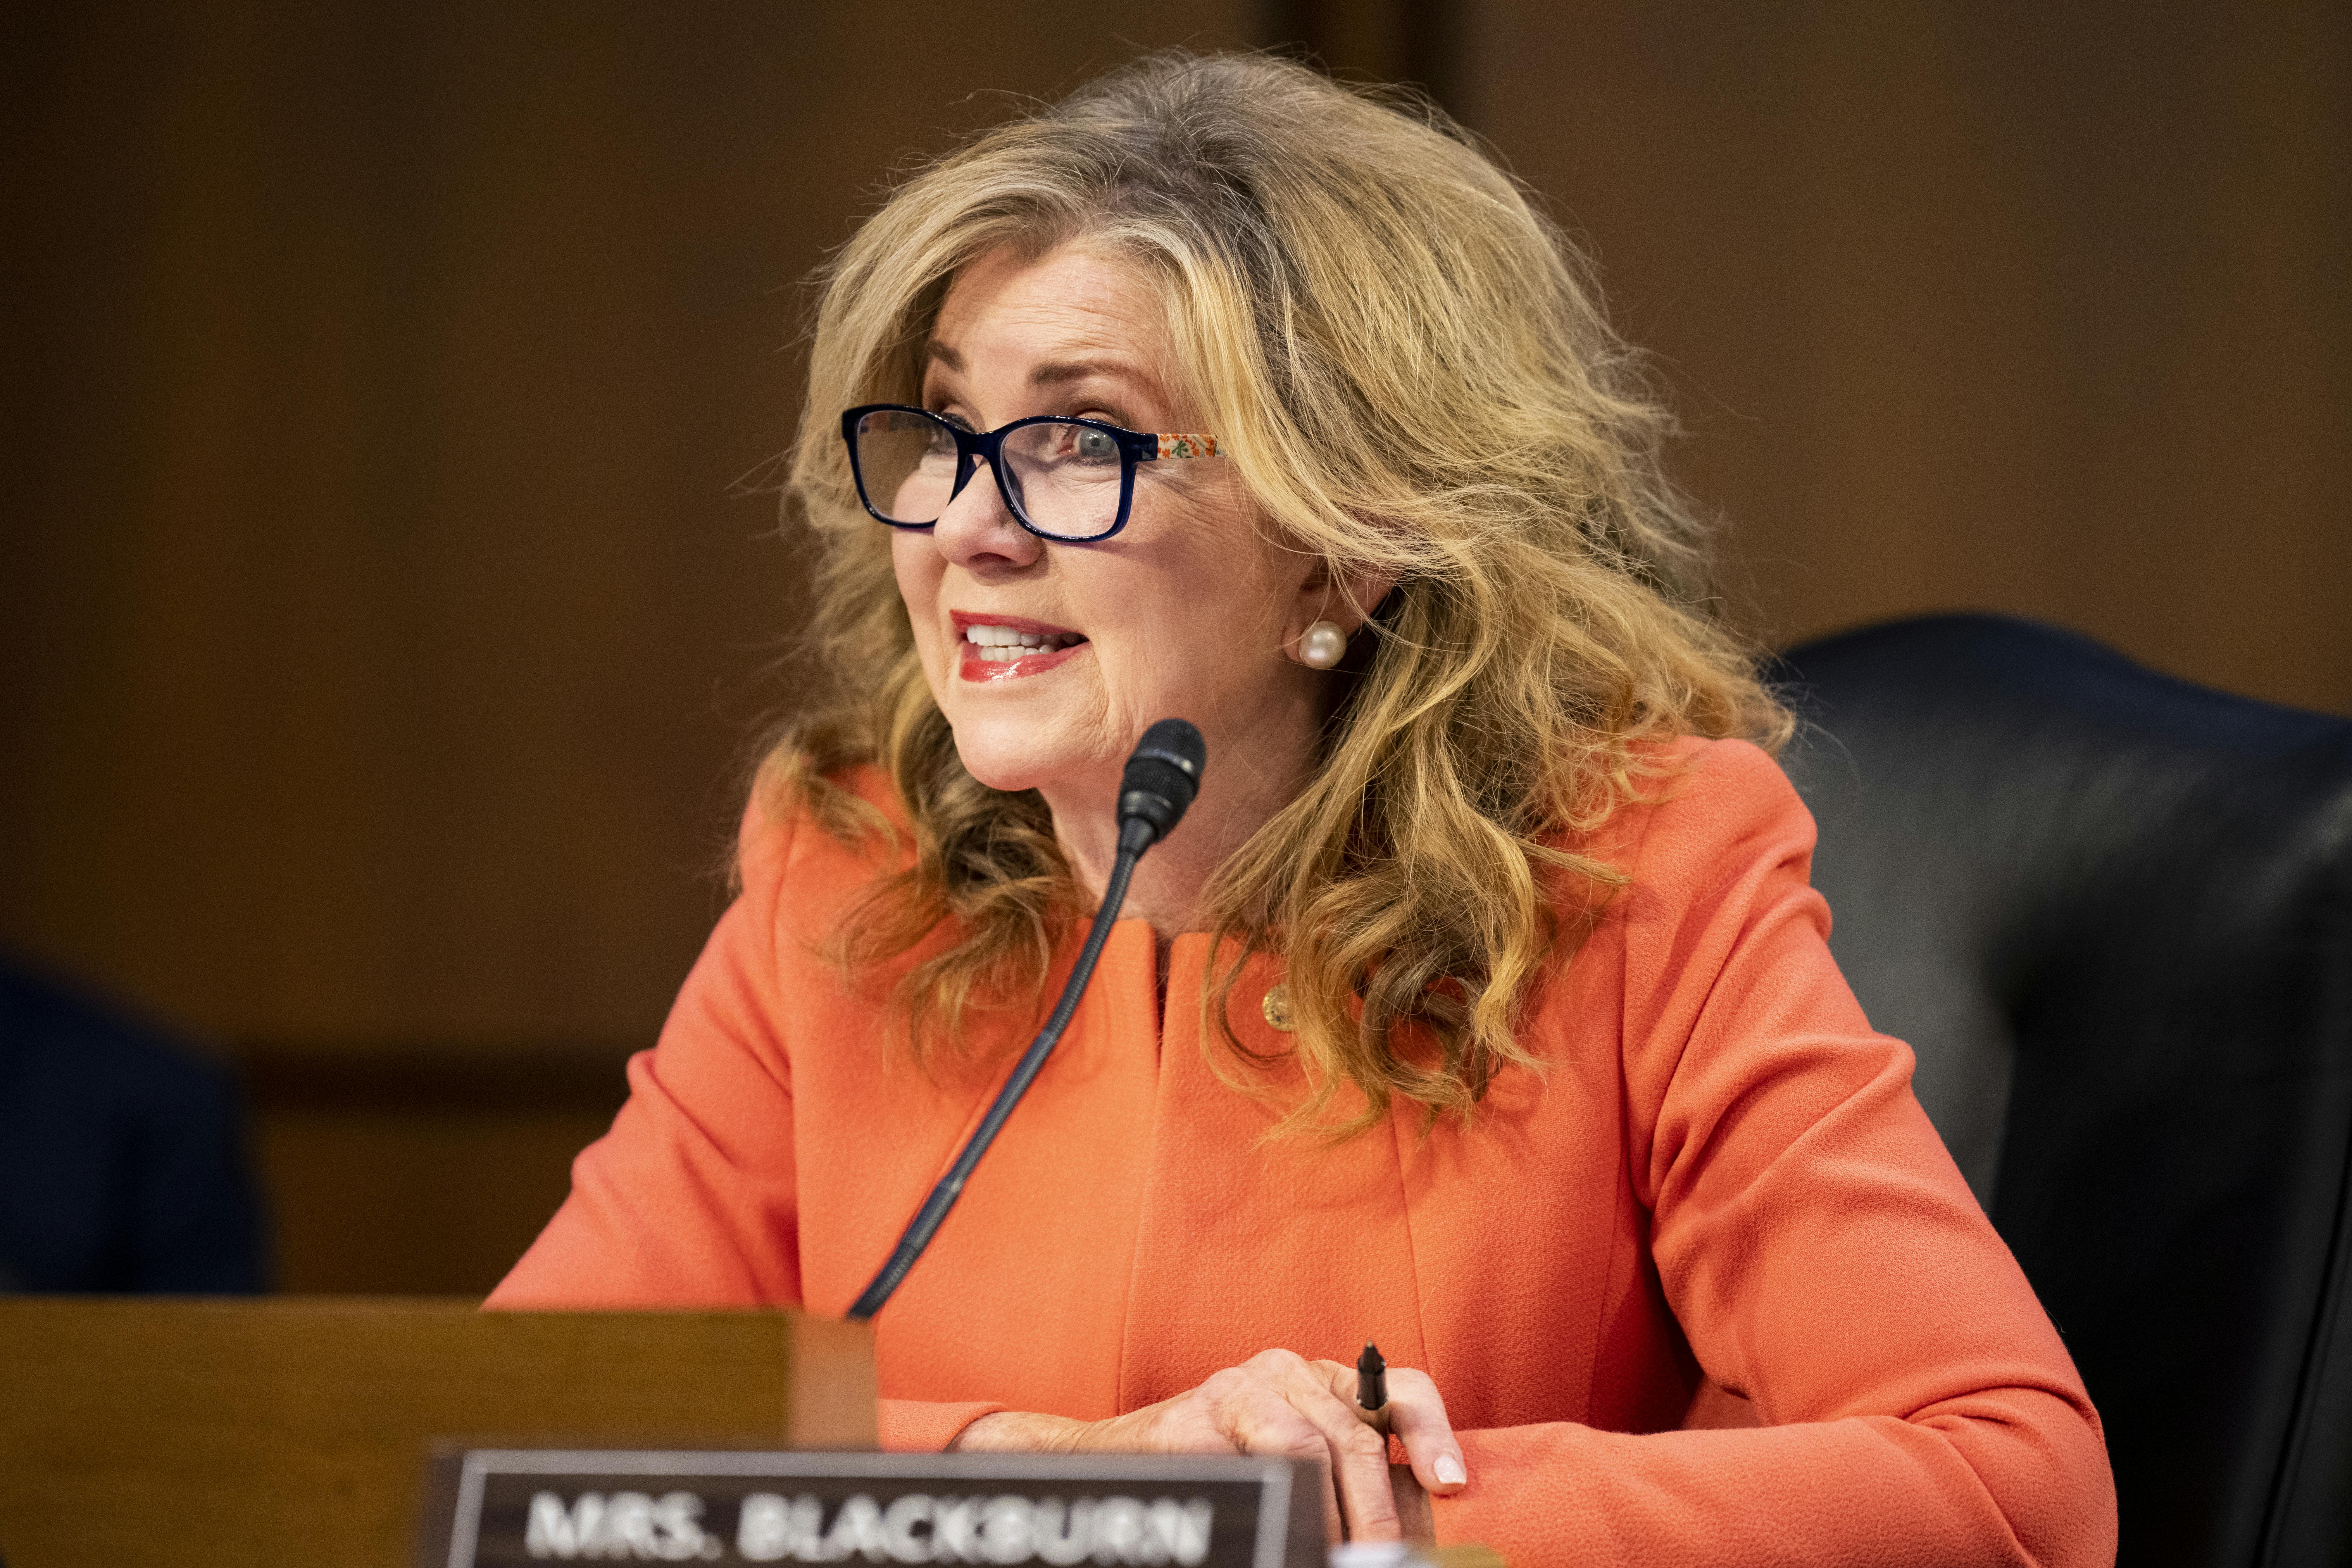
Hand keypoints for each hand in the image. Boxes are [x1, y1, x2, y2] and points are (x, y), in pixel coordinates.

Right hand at [949, 1348, 1467, 1543]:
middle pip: (1358, 1439)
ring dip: (1331, 1517)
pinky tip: (1284, 1529)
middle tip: (1384, 1559)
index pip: (1400, 1394)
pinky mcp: (1201, 1412)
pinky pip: (1258, 1461)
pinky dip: (1282, 1505)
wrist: (1125, 1456)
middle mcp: (1289, 1371)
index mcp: (1327, 1381)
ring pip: (1312, 1448)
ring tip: (1335, 1555)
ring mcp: (1243, 1386)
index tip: (1452, 1485)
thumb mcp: (1302, 1465)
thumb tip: (1405, 1538)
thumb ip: (1350, 1482)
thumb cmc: (1228, 1464)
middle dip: (1379, 1512)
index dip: (1432, 1435)